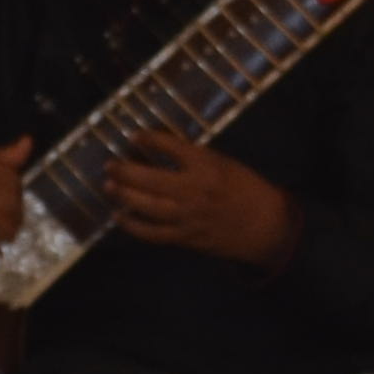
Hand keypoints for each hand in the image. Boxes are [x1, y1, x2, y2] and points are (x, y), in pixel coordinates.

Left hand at [106, 133, 296, 264]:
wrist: (265, 226)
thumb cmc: (247, 190)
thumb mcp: (225, 164)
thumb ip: (196, 160)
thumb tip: (161, 152)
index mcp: (208, 166)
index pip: (171, 148)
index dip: (149, 140)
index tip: (134, 135)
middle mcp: (194, 190)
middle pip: (150, 179)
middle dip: (125, 171)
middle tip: (110, 165)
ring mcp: (187, 216)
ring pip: (145, 206)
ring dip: (123, 195)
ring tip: (108, 185)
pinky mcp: (185, 238)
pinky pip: (151, 233)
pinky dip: (132, 225)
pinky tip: (120, 216)